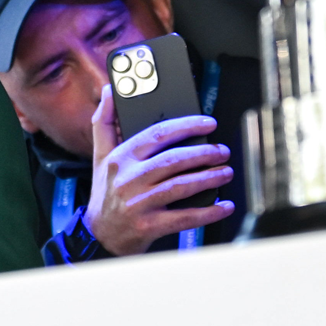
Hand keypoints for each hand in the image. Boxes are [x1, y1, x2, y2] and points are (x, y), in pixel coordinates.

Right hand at [83, 84, 235, 256]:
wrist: (98, 234)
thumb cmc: (106, 192)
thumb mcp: (100, 155)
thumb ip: (105, 121)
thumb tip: (108, 91)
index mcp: (122, 157)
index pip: (158, 134)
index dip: (187, 126)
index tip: (209, 123)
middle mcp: (130, 179)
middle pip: (173, 160)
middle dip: (204, 153)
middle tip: (222, 151)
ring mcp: (139, 204)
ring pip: (181, 186)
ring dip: (209, 178)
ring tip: (226, 172)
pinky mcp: (149, 226)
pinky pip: (184, 217)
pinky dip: (207, 212)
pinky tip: (223, 206)